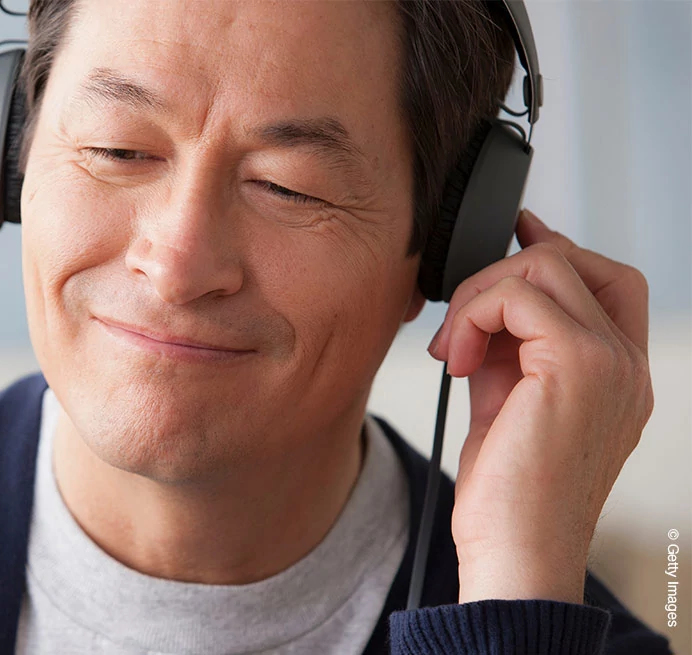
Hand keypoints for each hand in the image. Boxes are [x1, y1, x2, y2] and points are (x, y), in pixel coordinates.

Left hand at [428, 209, 653, 603]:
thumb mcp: (506, 398)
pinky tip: (456, 361)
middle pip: (574, 261)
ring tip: (454, 351)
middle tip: (460, 326)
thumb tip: (489, 292)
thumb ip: (507, 344)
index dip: (556, 248)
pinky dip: (473, 315)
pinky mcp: (579, 365)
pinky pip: (518, 295)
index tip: (511, 236)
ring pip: (543, 266)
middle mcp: (628, 363)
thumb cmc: (508, 491)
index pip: (608, 279)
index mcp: (618, 372)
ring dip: (477, 298)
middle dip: (500, 275)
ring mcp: (612, 361)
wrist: (516, 551)